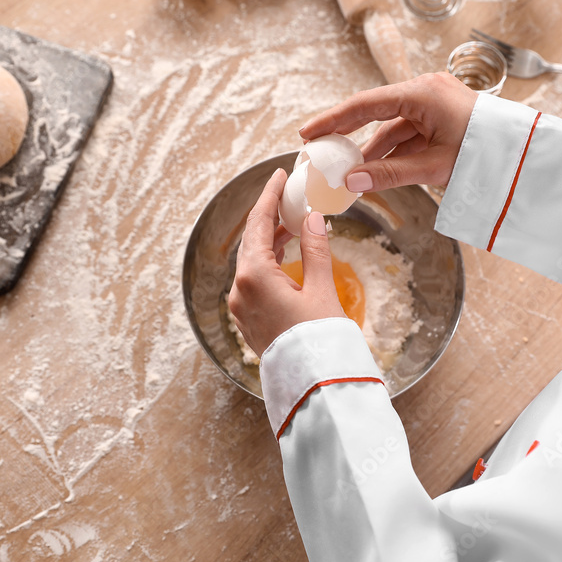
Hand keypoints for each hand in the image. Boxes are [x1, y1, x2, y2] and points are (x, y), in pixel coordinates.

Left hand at [229, 168, 345, 356]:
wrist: (314, 385)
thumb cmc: (320, 340)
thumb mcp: (321, 289)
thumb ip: (315, 250)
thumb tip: (311, 219)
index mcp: (254, 276)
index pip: (257, 224)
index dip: (269, 197)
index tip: (279, 176)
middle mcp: (239, 290)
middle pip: (250, 241)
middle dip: (268, 216)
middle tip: (287, 196)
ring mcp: (240, 307)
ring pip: (250, 261)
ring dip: (268, 240)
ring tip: (290, 223)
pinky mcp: (247, 320)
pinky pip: (252, 280)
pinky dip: (266, 261)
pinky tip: (282, 253)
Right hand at [299, 73, 477, 192]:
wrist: (528, 156)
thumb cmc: (487, 154)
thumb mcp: (434, 167)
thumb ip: (389, 173)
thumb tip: (351, 182)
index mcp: (421, 93)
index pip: (364, 105)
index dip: (333, 121)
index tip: (308, 134)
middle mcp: (425, 90)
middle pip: (375, 113)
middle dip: (349, 137)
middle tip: (321, 153)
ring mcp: (435, 102)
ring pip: (393, 127)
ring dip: (372, 150)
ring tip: (347, 173)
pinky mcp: (443, 116)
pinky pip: (409, 132)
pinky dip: (393, 151)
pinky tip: (376, 169)